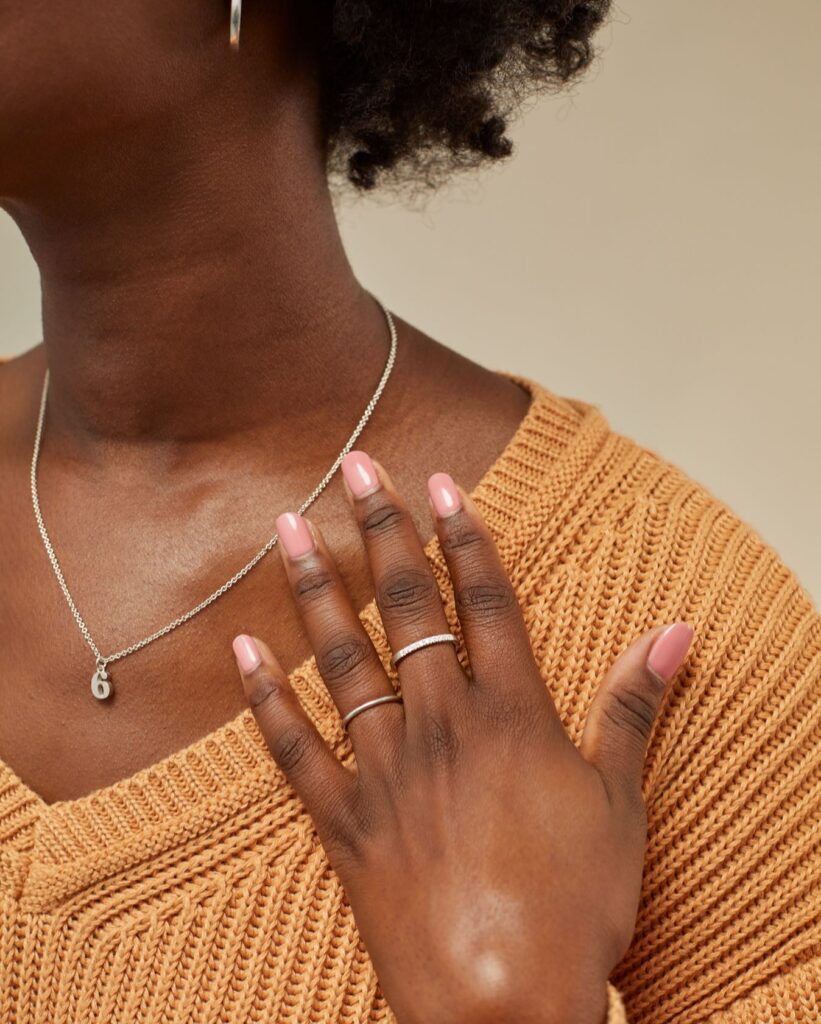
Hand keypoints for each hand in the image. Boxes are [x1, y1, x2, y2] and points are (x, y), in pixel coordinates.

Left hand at [232, 452, 692, 1023]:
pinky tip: (244, 650)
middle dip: (381, 531)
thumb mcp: (622, 803)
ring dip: (314, 589)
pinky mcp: (345, 823)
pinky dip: (265, 700)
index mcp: (511, 715)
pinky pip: (293, 751)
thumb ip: (636, 707)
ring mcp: (386, 770)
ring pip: (342, 659)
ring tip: (288, 528)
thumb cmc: (574, 907)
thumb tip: (675, 631)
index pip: (484, 600)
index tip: (441, 483)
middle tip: (355, 468)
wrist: (506, 1008)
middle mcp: (442, 724)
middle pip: (408, 608)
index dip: (463, 536)